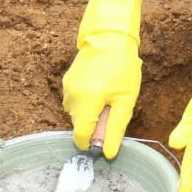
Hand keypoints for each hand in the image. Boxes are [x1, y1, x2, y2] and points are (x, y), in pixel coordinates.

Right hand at [62, 0, 142, 157]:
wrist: (109, 37)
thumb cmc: (122, 68)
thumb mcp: (125, 100)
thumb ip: (114, 128)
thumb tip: (107, 154)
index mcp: (87, 102)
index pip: (81, 137)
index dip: (92, 144)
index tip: (104, 141)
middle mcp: (72, 96)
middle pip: (79, 126)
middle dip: (94, 125)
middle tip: (112, 108)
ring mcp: (67, 88)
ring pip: (76, 114)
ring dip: (89, 114)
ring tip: (106, 96)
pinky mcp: (66, 81)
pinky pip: (74, 102)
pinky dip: (85, 103)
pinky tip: (99, 88)